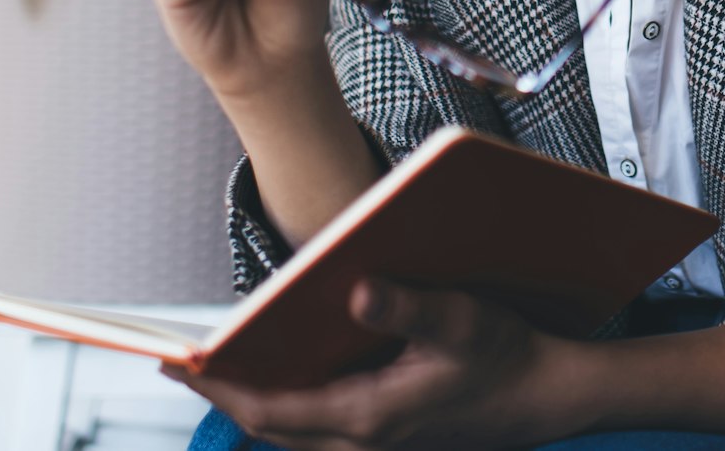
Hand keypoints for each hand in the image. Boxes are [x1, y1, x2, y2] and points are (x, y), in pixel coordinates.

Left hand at [162, 281, 578, 450]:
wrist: (546, 397)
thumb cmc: (505, 356)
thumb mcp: (461, 321)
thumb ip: (408, 307)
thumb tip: (356, 291)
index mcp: (369, 415)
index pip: (271, 408)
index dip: (219, 385)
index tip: (178, 361)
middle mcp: (362, 442)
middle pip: (270, 426)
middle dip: (224, 393)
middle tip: (179, 361)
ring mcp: (374, 446)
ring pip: (292, 434)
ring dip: (254, 402)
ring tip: (220, 364)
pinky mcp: (385, 439)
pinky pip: (316, 432)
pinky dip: (289, 406)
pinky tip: (285, 373)